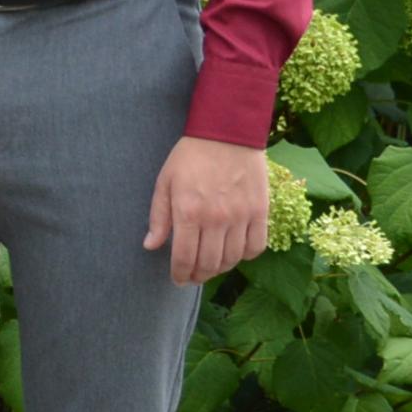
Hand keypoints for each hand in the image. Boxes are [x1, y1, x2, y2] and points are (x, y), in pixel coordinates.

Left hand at [145, 136, 272, 284]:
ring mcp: (241, 216)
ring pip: (232, 259)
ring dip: (220, 268)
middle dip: (198, 276)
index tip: (178, 279)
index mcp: (188, 212)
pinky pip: (256, 246)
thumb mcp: (165, 182)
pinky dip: (245, 255)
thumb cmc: (191, 156)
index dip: (180, 274)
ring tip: (212, 265)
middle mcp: (215, 218)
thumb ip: (159, 216)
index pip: (183, 258)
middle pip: (209, 264)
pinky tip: (235, 251)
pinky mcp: (260, 211)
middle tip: (194, 276)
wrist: (228, 132)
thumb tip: (151, 246)